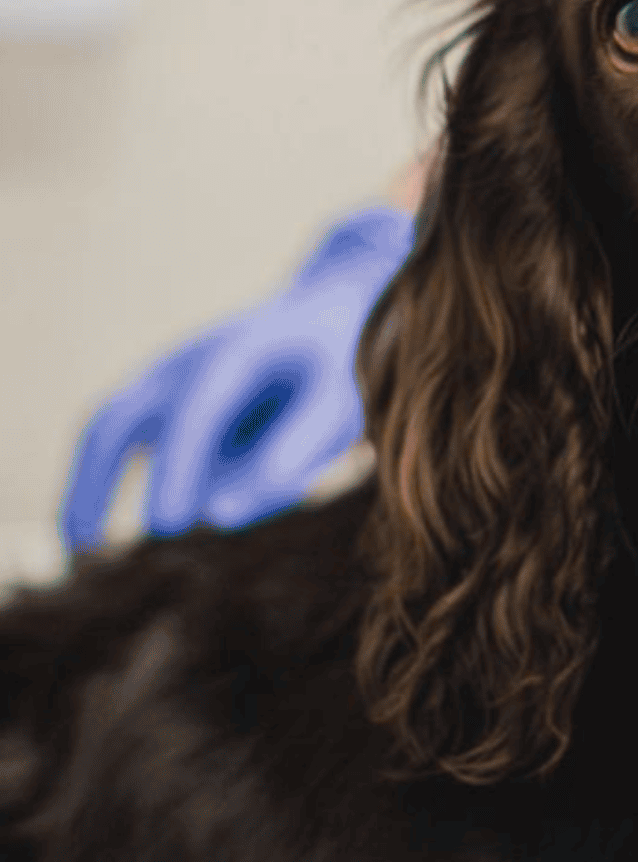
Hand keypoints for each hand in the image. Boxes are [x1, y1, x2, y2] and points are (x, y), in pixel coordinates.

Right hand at [59, 206, 415, 552]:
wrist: (324, 311)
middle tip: (85, 549)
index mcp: (235, 353)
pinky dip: (98, 479)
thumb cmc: (336, 367)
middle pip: (118, 417)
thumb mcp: (338, 406)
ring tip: (75, 549)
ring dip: (85, 484)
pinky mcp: (160, 397)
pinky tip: (93, 535)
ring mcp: (164, 377)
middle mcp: (185, 362)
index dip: (178, 469)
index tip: (165, 528)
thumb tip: (219, 517)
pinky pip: (118, 438)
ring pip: (106, 427)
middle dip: (97, 480)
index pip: (195, 414)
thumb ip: (291, 454)